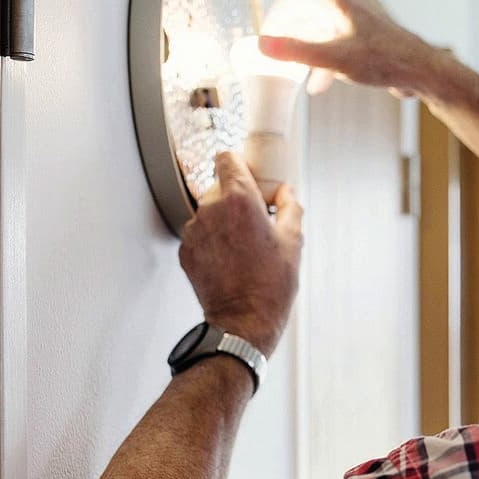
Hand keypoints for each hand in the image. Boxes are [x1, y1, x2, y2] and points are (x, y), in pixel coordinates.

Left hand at [178, 152, 302, 355]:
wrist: (244, 320)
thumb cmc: (270, 284)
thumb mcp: (293, 240)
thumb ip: (290, 207)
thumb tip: (286, 194)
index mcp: (239, 200)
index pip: (226, 158)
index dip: (239, 164)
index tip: (249, 176)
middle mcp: (211, 209)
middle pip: (220, 187)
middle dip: (236, 198)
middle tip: (255, 220)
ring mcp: (194, 230)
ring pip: (209, 211)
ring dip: (224, 220)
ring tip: (244, 246)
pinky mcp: (185, 250)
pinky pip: (201, 233)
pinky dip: (213, 240)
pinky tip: (231, 259)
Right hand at [257, 0, 437, 96]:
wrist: (422, 71)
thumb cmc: (384, 60)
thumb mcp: (335, 59)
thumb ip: (297, 52)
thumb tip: (263, 45)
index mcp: (335, 2)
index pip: (291, 0)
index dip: (273, 20)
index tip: (263, 42)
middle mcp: (344, 7)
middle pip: (303, 17)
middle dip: (287, 39)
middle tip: (274, 60)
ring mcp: (354, 23)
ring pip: (318, 34)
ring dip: (304, 54)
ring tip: (293, 76)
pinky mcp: (363, 40)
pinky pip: (334, 47)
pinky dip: (322, 63)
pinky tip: (318, 86)